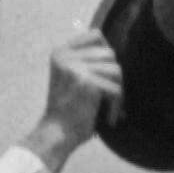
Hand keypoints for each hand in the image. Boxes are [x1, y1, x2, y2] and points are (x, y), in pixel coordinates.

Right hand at [25, 28, 124, 165]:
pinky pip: (116, 89)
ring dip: (118, 91)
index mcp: (60, 53)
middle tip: (111, 97)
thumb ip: (86, 61)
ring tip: (111, 108)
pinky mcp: (87, 82)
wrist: (55, 137)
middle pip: (109, 54)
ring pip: (116, 70)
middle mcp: (66, 56)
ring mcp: (76, 68)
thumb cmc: (66, 112)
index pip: (96, 35)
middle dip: (114, 77)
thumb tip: (114, 51)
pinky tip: (109, 120)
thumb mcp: (72, 78)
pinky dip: (116, 107)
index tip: (106, 74)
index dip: (107, 51)